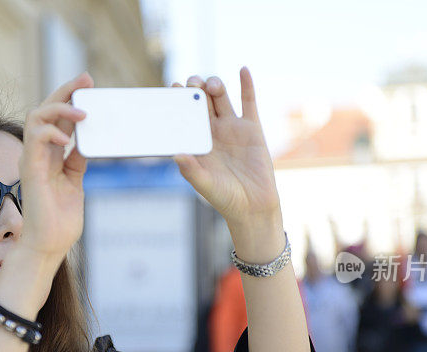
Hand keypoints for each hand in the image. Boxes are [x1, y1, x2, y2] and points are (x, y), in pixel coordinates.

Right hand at [17, 72, 91, 260]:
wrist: (49, 246)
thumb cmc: (60, 221)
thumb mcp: (75, 183)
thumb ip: (78, 162)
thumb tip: (87, 141)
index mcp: (51, 156)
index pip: (59, 118)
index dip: (71, 99)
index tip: (88, 85)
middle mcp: (39, 153)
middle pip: (47, 110)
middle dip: (66, 90)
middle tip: (86, 79)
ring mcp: (32, 160)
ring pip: (37, 117)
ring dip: (60, 107)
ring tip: (82, 110)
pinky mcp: (30, 170)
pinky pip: (34, 139)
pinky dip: (50, 131)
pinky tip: (67, 136)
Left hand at [171, 67, 279, 226]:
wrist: (254, 206)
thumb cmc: (225, 198)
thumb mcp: (205, 185)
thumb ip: (191, 170)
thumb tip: (176, 155)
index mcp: (197, 142)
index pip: (184, 116)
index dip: (178, 101)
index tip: (173, 89)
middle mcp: (212, 132)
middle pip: (201, 102)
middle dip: (195, 89)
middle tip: (191, 83)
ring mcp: (232, 128)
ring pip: (221, 98)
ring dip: (215, 85)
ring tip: (211, 84)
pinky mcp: (252, 128)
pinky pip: (249, 102)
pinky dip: (246, 85)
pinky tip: (242, 70)